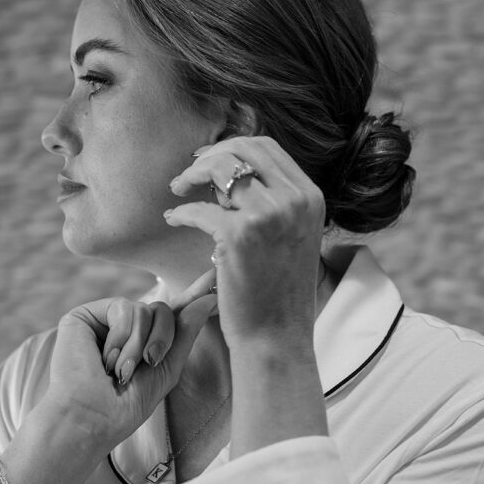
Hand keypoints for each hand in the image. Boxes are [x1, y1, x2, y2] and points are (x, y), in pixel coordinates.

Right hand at [48, 271, 217, 448]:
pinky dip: (122, 337)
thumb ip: (186, 332)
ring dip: (140, 345)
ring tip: (121, 371)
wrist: (91, 418)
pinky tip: (106, 359)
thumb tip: (209, 298)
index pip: (173, 313)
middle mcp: (125, 328)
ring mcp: (104, 321)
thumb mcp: (167, 369)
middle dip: (163, 338)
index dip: (194, 293)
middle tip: (150, 363)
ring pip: (145, 309)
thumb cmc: (126, 405)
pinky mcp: (85, 316)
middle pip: (162, 310)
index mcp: (144, 342)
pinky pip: (124, 307)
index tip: (218, 271)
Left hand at [165, 136, 325, 351]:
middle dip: (210, 154)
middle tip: (189, 172)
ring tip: (177, 189)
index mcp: (310, 196)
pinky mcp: (239, 235)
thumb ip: (275, 203)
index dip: (232, 147)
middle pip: (244, 148)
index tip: (210, 161)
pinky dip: (181, 212)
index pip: (267, 148)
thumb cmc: (279, 293)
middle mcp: (294, 199)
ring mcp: (268, 215)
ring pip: (221, 168)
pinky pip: (199, 209)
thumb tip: (234, 174)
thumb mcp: (293, 237)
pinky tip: (173, 219)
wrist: (277, 336)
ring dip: (192, 174)